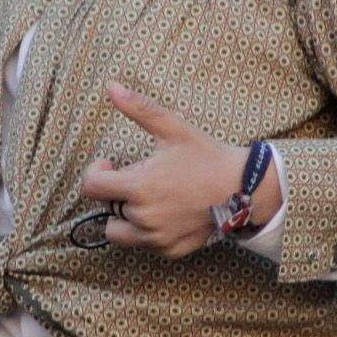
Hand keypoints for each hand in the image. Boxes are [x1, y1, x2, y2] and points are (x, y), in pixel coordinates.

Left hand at [81, 83, 278, 258]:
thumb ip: (139, 108)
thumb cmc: (207, 156)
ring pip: (119, 232)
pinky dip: (147, 231)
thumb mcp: (173, 129)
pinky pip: (143, 244)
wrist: (244, 188)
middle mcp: (144, 218)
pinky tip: (166, 213)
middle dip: (117, 192)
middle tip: (143, 178)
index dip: (96, 172)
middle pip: (106, 207)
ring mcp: (157, 238)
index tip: (109, 165)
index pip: (91, 187)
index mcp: (140, 187)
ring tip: (149, 199)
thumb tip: (111, 86)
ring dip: (125, 216)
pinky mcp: (170, 250)